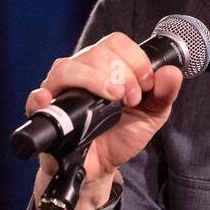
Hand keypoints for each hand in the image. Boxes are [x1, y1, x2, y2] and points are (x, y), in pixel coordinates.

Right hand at [25, 32, 184, 209]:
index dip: (135, 59)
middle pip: (96, 52)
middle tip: (131, 99)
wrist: (104, 166)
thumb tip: (172, 72)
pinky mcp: (47, 112)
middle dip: (122, 75)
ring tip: (113, 100)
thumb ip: (164, 94)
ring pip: (68, 68)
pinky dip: (41, 97)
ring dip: (96, 80)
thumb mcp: (151, 115)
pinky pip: (37, 97)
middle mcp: (81, 71)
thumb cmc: (123, 134)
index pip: (116, 42)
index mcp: (106, 66)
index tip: (145, 84)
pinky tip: (49, 99)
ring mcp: (61, 89)